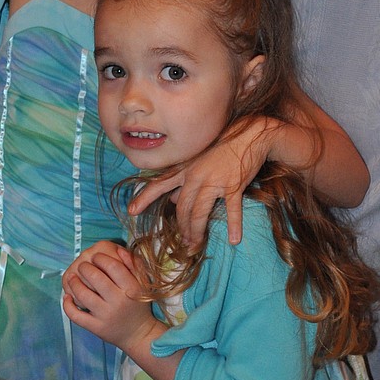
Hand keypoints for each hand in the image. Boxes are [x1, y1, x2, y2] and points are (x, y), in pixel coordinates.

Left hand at [63, 249, 159, 353]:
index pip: (113, 266)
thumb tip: (119, 250)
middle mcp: (118, 302)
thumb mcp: (142, 283)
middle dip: (85, 267)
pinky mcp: (96, 328)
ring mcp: (105, 316)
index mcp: (132, 289)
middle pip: (96, 277)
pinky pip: (76, 316)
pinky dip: (67, 305)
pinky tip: (68, 297)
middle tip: (83, 266)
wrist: (138, 334)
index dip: (101, 258)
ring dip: (74, 283)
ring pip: (83, 295)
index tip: (96, 257)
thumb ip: (134, 265)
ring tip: (72, 277)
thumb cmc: (138, 305)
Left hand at [129, 117, 277, 251]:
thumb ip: (184, 180)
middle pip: (182, 208)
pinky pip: (232, 209)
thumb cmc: (223, 147)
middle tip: (184, 244)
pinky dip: (234, 225)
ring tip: (196, 245)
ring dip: (196, 231)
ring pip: (199, 212)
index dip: (144, 198)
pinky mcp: (233, 185)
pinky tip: (234, 239)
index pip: (159, 184)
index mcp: (185, 169)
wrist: (249, 134)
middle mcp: (195, 176)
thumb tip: (173, 200)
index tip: (131, 211)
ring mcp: (214, 181)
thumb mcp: (198, 160)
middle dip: (182, 228)